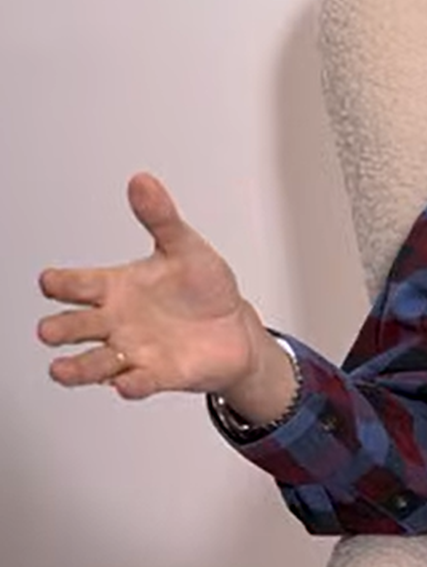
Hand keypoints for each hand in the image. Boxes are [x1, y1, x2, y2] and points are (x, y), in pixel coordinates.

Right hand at [37, 173, 285, 415]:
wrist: (236, 328)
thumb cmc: (203, 289)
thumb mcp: (185, 248)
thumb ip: (161, 218)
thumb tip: (142, 181)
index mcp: (116, 287)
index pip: (77, 284)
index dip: (62, 283)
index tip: (51, 281)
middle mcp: (116, 321)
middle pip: (75, 325)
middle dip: (61, 328)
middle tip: (50, 330)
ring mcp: (133, 351)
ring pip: (94, 362)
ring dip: (77, 368)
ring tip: (61, 369)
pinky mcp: (157, 375)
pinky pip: (139, 383)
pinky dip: (132, 384)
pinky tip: (126, 384)